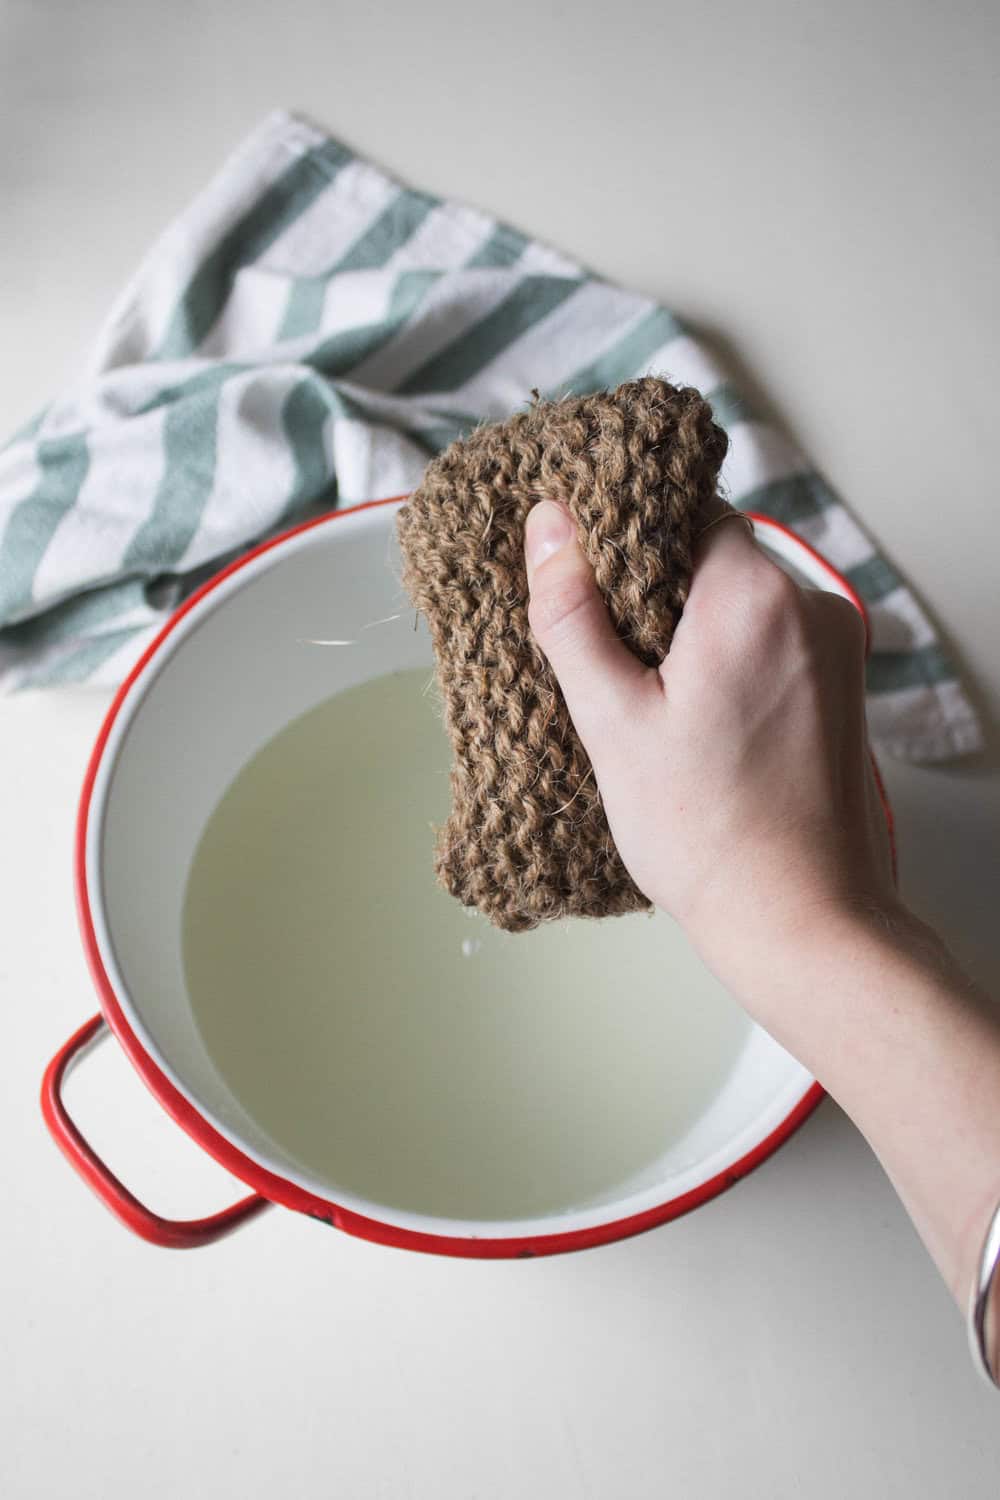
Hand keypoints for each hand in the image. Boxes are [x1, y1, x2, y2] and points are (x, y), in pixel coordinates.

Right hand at [523, 497, 896, 1016]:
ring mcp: (836, 646)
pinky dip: (727, 655)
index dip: (625, 535)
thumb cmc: (704, 832)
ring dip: (690, 625)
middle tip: (606, 654)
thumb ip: (573, 612)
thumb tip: (549, 522)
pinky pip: (771, 637)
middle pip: (713, 551)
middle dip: (653, 588)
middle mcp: (809, 606)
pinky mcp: (842, 684)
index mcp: (751, 598)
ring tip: (647, 696)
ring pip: (741, 596)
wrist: (801, 919)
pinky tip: (693, 717)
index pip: (683, 509)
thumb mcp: (613, 721)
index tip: (582, 581)